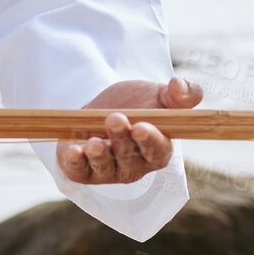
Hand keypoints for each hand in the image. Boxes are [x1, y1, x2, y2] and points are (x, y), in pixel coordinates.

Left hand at [55, 76, 202, 185]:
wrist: (103, 107)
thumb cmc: (137, 105)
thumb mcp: (159, 95)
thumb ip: (180, 94)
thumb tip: (179, 84)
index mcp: (157, 150)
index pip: (157, 151)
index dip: (150, 141)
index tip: (140, 127)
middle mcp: (134, 166)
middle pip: (129, 157)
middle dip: (121, 139)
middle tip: (114, 118)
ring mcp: (108, 170)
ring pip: (105, 167)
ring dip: (99, 155)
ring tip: (94, 141)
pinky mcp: (84, 170)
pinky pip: (80, 171)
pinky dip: (76, 163)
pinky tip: (73, 152)